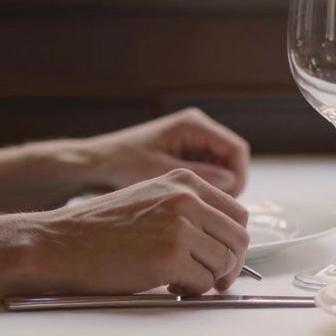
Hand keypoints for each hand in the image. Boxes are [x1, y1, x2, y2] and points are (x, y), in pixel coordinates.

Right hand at [21, 168, 249, 295]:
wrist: (56, 244)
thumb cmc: (97, 229)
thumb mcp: (149, 199)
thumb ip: (186, 208)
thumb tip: (222, 236)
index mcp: (183, 181)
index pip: (237, 212)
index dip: (233, 240)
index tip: (223, 256)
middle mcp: (185, 199)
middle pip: (239, 238)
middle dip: (231, 264)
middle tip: (214, 278)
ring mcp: (179, 227)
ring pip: (225, 262)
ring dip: (209, 279)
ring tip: (182, 281)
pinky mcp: (169, 257)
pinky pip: (203, 282)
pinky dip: (192, 290)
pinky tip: (169, 285)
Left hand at [78, 108, 249, 196]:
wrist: (96, 163)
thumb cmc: (122, 163)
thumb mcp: (162, 172)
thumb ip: (200, 176)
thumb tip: (232, 183)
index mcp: (194, 125)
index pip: (236, 149)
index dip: (240, 176)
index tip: (230, 201)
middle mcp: (197, 128)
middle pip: (232, 157)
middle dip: (229, 184)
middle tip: (216, 210)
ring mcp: (193, 139)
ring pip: (223, 165)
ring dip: (218, 187)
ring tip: (203, 208)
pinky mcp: (187, 151)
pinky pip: (210, 169)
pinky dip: (207, 186)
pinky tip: (193, 202)